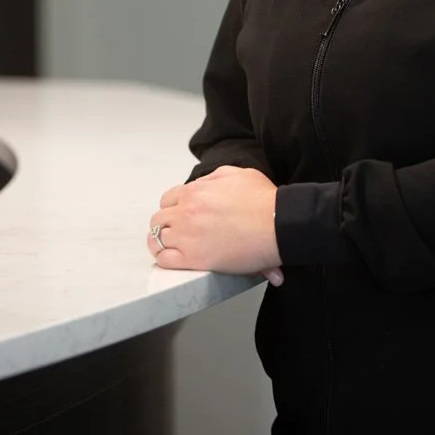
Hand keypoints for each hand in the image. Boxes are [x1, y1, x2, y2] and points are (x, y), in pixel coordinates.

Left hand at [147, 165, 282, 277]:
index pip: (168, 199)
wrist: (278, 223)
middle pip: (159, 219)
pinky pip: (164, 259)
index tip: (180, 215)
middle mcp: (186, 212)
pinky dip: (165, 259)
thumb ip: (215, 178)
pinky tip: (174, 259)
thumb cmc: (264, 200)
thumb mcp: (239, 174)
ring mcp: (187, 236)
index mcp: (195, 191)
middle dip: (166, 224)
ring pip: (156, 239)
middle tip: (177, 232)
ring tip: (173, 247)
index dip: (174, 207)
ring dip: (162, 242)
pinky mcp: (193, 259)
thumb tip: (204, 184)